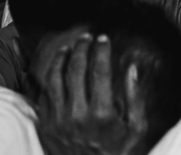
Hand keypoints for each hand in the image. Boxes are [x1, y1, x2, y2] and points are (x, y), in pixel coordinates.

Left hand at [35, 33, 147, 154]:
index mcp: (102, 114)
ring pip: (54, 80)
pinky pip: (44, 96)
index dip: (101, 50)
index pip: (99, 71)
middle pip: (75, 70)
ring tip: (67, 48)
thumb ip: (135, 97)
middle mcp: (77, 116)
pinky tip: (56, 69)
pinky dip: (49, 79)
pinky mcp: (46, 128)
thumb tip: (132, 68)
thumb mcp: (136, 128)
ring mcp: (58, 122)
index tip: (104, 37)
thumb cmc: (119, 152)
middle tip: (86, 37)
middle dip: (81, 49)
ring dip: (60, 59)